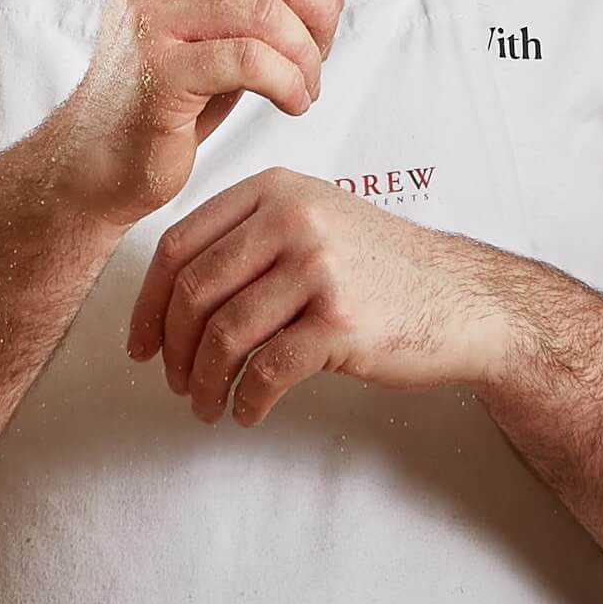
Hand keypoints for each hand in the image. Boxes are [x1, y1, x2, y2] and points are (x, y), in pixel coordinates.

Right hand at [47, 0, 342, 229]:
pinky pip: (251, 62)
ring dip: (307, 57)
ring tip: (306, 86)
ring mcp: (150, 16)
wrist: (101, 151)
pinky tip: (292, 103)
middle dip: (320, 8)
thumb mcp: (206, 15)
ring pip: (268, 12)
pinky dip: (290, 85)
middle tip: (321, 51)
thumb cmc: (170, 85)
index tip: (322, 12)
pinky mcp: (157, 70)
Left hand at [125, 168, 511, 425]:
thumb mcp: (315, 221)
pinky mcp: (339, 321)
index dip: (148, 303)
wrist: (462, 299)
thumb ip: (250, 238)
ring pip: (225, 335)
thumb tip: (170, 297)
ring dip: (205, 382)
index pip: (180, 244)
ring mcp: (317, 268)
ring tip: (206, 405)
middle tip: (174, 383)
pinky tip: (246, 413)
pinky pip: (266, 371)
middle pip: (195, 291)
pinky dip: (246, 401)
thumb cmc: (381, 268)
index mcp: (276, 191)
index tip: (140, 343)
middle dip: (174, 349)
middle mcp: (293, 219)